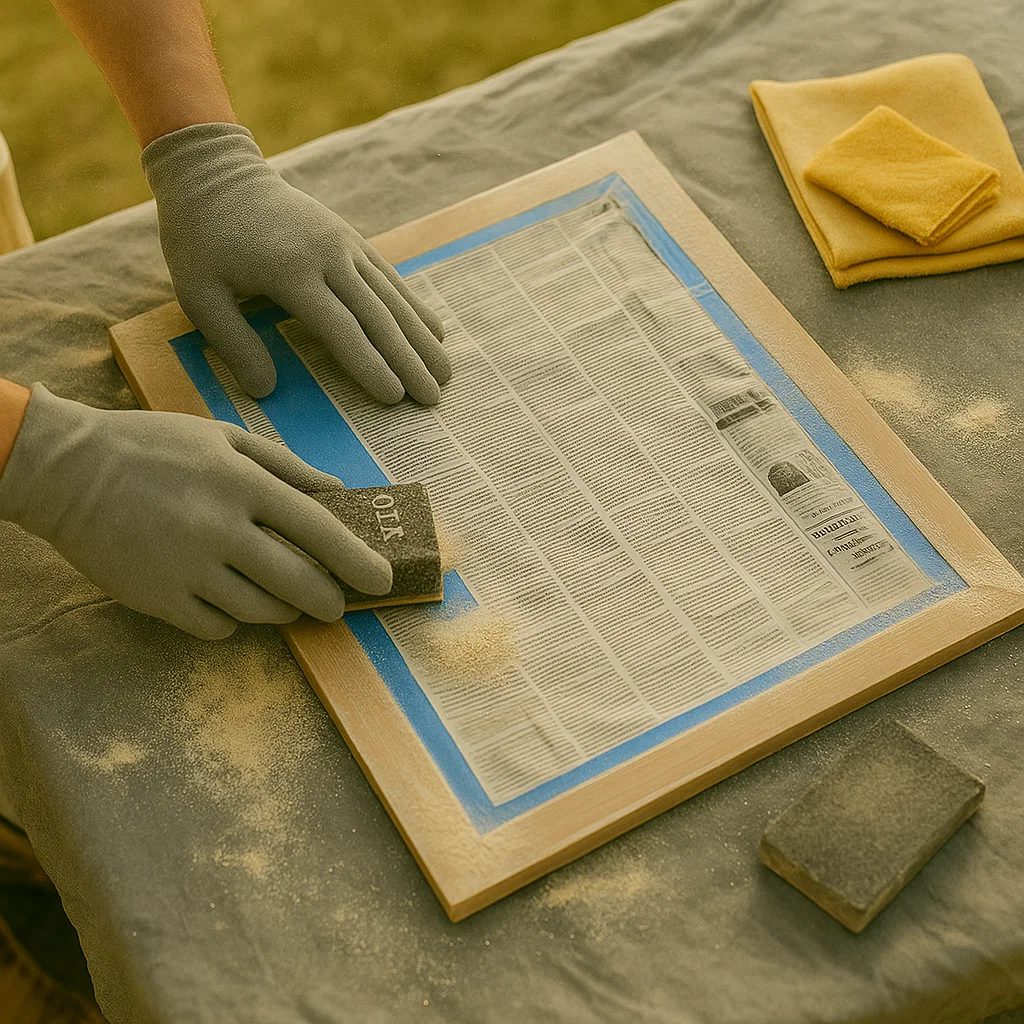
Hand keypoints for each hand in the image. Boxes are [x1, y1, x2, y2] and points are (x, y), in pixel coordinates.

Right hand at [0, 385, 391, 638]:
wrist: (65, 471)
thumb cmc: (152, 447)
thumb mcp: (223, 437)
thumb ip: (285, 465)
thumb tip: (339, 489)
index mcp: (241, 483)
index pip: (318, 529)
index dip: (357, 559)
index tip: (381, 579)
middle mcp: (219, 529)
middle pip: (298, 583)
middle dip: (330, 601)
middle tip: (337, 604)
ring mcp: (186, 569)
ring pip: (261, 612)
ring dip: (284, 611)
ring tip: (285, 599)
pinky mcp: (157, 600)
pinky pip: (217, 627)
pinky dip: (232, 620)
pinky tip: (228, 599)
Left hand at [142, 122, 450, 402]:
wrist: (215, 172)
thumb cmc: (201, 240)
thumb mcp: (199, 295)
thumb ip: (233, 343)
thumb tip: (266, 390)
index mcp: (291, 274)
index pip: (341, 329)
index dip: (369, 366)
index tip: (394, 397)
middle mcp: (328, 257)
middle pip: (378, 317)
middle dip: (409, 361)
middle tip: (433, 397)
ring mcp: (344, 244)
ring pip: (393, 298)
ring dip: (422, 338)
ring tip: (445, 373)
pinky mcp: (350, 238)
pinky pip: (390, 278)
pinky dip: (414, 307)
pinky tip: (435, 330)